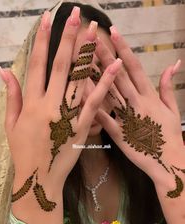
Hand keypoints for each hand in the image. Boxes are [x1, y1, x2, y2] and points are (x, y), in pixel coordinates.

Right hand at [0, 8, 121, 206]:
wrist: (39, 178)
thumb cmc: (23, 151)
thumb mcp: (11, 124)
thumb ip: (12, 96)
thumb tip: (4, 70)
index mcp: (32, 103)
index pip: (37, 64)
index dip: (42, 40)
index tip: (48, 19)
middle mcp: (50, 105)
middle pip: (61, 66)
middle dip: (69, 39)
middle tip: (77, 15)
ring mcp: (68, 116)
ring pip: (80, 80)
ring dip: (89, 54)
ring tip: (96, 33)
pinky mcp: (82, 127)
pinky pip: (95, 103)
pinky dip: (105, 84)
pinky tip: (114, 66)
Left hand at [95, 25, 182, 184]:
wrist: (167, 161)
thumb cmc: (169, 136)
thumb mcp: (172, 109)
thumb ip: (168, 87)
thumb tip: (173, 64)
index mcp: (149, 95)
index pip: (134, 67)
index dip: (123, 48)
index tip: (112, 32)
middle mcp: (136, 103)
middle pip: (117, 76)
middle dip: (104, 56)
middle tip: (90, 39)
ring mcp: (126, 118)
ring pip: (108, 93)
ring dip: (94, 76)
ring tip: (80, 61)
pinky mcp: (117, 134)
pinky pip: (103, 119)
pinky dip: (92, 108)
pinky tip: (80, 96)